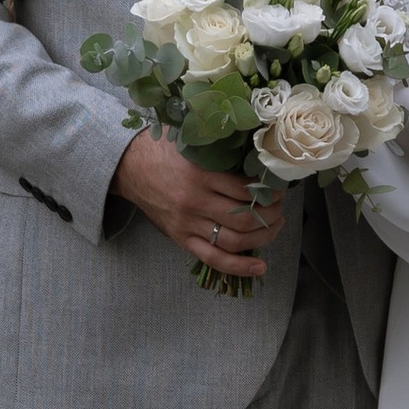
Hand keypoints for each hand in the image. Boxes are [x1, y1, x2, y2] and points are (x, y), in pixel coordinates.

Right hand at [113, 132, 283, 279]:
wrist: (128, 165)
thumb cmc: (163, 149)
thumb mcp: (193, 141)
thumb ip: (221, 148)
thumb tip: (258, 154)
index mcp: (200, 173)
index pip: (245, 190)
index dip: (268, 192)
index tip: (278, 189)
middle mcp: (195, 201)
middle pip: (244, 218)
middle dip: (270, 216)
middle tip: (280, 208)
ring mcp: (188, 223)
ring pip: (234, 240)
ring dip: (262, 237)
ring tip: (275, 227)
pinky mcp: (181, 238)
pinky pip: (213, 258)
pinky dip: (238, 266)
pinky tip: (259, 267)